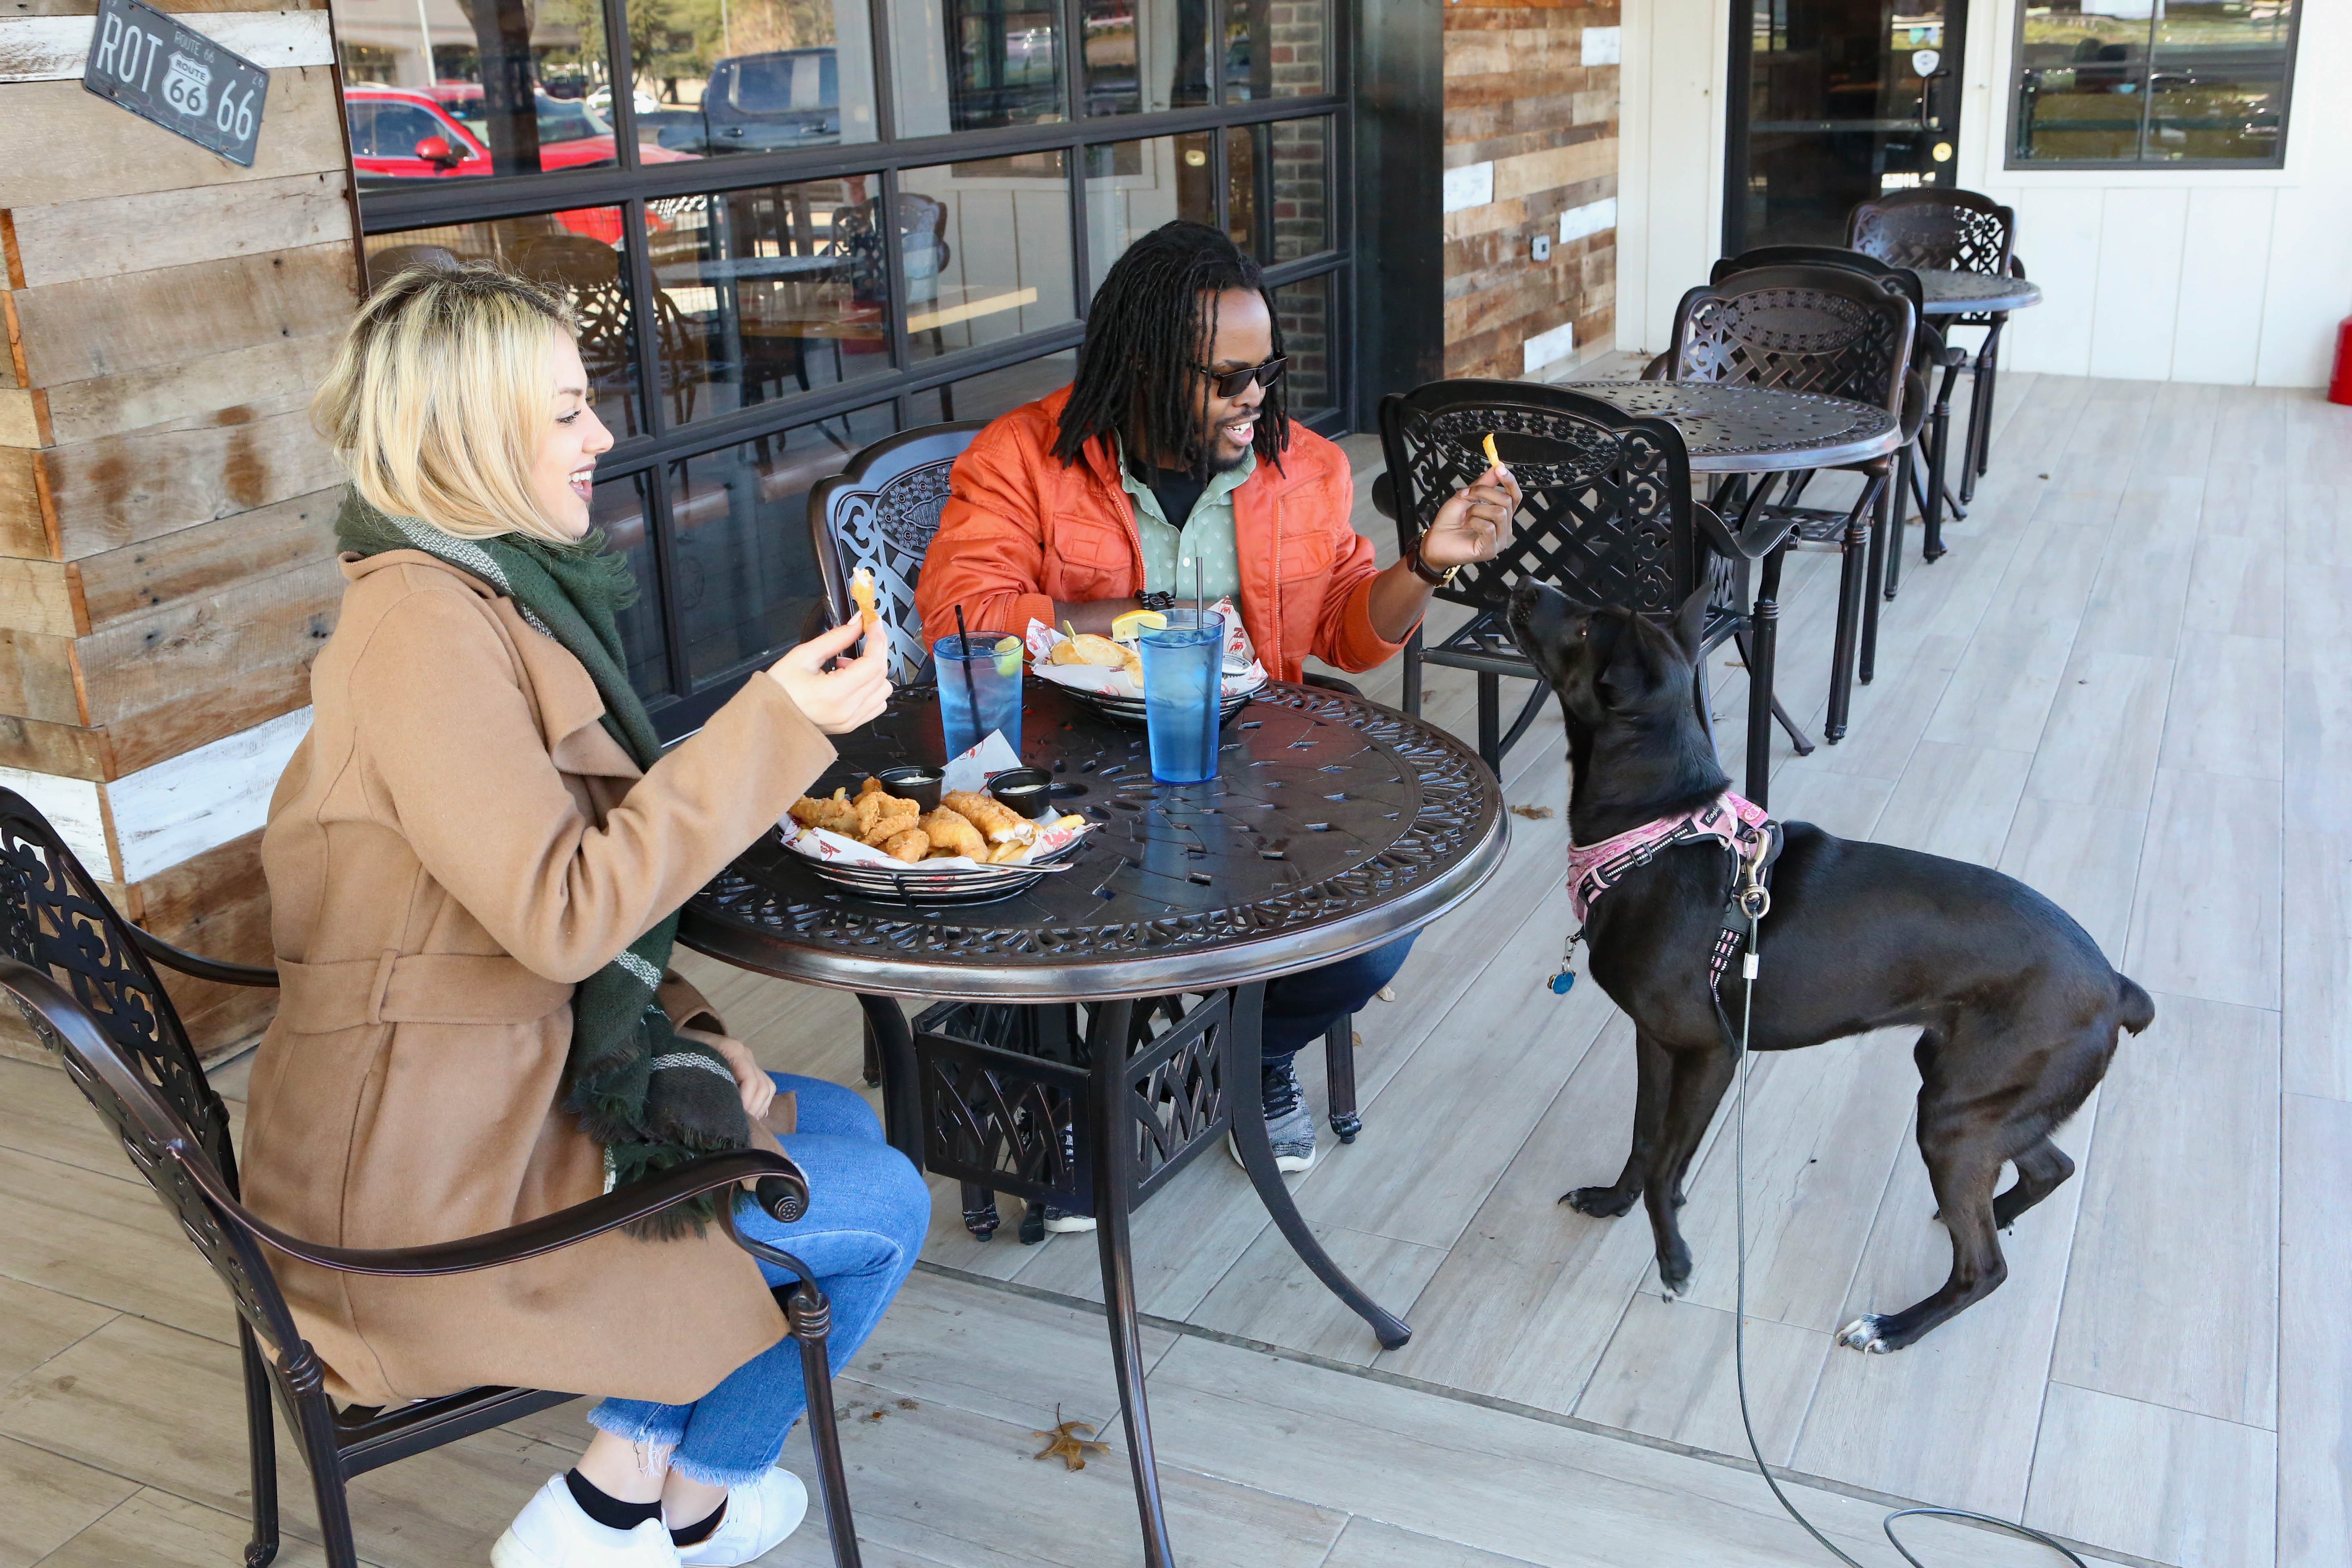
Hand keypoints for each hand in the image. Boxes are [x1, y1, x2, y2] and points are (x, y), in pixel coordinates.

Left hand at [678, 1027, 774, 1120]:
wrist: (678, 1037)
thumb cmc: (681, 1051)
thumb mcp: (690, 1065)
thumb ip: (707, 1082)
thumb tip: (721, 1110)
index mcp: (733, 1050)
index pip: (751, 1081)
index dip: (746, 1102)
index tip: (734, 1118)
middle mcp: (745, 1054)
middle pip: (763, 1086)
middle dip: (753, 1108)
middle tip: (738, 1123)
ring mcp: (748, 1060)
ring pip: (767, 1087)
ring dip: (759, 1107)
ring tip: (745, 1120)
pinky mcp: (748, 1067)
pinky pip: (764, 1086)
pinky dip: (760, 1102)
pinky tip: (749, 1113)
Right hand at [766, 616, 890, 732]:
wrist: (768, 715)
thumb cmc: (779, 689)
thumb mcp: (803, 655)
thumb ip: (835, 639)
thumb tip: (856, 624)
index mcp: (834, 693)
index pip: (873, 664)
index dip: (877, 640)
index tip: (874, 624)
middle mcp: (847, 711)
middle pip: (881, 676)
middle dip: (876, 651)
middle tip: (861, 638)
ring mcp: (850, 721)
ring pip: (883, 691)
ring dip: (873, 672)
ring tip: (847, 665)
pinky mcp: (850, 725)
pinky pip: (876, 705)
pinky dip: (871, 688)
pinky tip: (850, 681)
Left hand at [1419, 464, 1521, 568]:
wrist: (1433, 544)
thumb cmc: (1448, 524)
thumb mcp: (1464, 497)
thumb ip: (1482, 484)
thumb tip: (1497, 467)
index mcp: (1500, 515)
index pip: (1514, 496)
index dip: (1509, 481)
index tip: (1500, 468)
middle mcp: (1503, 528)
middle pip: (1507, 501)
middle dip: (1485, 492)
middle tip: (1468, 496)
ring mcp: (1499, 540)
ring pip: (1499, 513)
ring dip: (1477, 508)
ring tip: (1466, 515)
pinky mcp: (1490, 550)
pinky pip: (1489, 527)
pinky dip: (1475, 521)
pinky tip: (1468, 525)